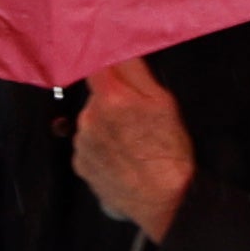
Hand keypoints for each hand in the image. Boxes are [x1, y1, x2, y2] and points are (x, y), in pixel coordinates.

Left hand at [71, 57, 193, 239]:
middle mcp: (89, 118)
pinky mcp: (80, 165)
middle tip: (137, 116)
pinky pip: (88, 145)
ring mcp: (82, 144)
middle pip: (96, 95)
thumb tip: (118, 49)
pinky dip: (101, 147)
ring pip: (92, 121)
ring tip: (132, 142)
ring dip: (107, 124)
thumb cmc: (169, 153)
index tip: (112, 65)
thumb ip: (135, 70)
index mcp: (110, 98)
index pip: (95, 64)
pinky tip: (122, 156)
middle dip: (113, 99)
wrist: (165, 201)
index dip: (105, 63)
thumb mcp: (163, 102)